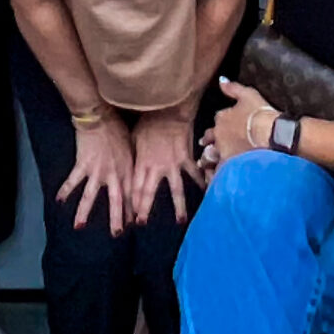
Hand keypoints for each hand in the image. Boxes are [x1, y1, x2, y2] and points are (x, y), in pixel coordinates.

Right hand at [59, 109, 132, 234]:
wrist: (100, 116)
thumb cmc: (118, 128)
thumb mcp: (132, 145)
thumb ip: (133, 162)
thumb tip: (139, 173)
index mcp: (127, 169)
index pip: (131, 195)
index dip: (132, 210)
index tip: (132, 224)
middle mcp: (113, 174)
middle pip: (116, 201)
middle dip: (117, 219)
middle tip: (116, 234)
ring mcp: (96, 171)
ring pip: (90, 196)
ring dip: (84, 213)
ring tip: (78, 227)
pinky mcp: (82, 165)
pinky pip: (72, 181)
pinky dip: (64, 191)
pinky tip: (58, 201)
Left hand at [129, 108, 200, 226]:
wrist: (169, 109)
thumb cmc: (148, 121)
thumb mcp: (134, 138)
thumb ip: (133, 155)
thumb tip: (127, 167)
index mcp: (142, 162)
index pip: (134, 187)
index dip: (130, 202)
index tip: (127, 214)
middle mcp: (157, 167)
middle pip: (149, 192)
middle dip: (144, 209)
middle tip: (141, 225)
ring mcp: (173, 164)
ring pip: (176, 190)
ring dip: (178, 207)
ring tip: (181, 221)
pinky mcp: (187, 158)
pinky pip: (194, 173)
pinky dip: (200, 183)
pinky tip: (205, 193)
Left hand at [200, 76, 274, 169]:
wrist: (270, 133)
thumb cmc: (260, 112)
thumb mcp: (248, 94)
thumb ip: (233, 88)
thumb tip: (221, 80)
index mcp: (222, 118)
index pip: (217, 121)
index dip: (218, 125)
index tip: (217, 129)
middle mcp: (218, 135)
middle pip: (209, 139)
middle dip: (207, 142)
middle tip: (206, 147)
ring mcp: (222, 151)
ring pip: (210, 156)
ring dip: (208, 159)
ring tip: (206, 165)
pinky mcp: (229, 165)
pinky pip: (218, 171)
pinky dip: (215, 174)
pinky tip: (214, 179)